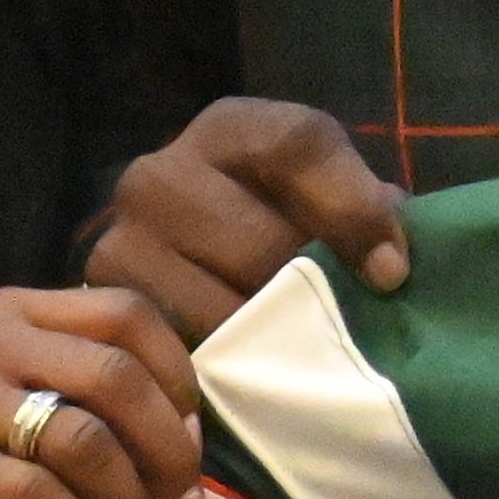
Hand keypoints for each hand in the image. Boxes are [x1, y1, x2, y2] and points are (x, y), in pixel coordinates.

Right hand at [0, 283, 208, 498]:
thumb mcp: (19, 399)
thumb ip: (89, 402)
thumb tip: (185, 450)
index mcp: (21, 311)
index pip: (127, 312)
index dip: (177, 374)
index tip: (195, 439)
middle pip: (117, 376)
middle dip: (169, 450)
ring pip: (83, 439)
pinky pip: (37, 496)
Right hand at [90, 96, 409, 340]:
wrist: (177, 251)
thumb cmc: (271, 219)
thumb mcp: (316, 193)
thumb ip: (360, 208)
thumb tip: (387, 266)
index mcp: (229, 127)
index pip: (297, 145)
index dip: (352, 207)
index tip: (392, 271)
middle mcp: (161, 172)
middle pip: (260, 242)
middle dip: (311, 290)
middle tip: (342, 324)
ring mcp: (123, 237)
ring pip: (222, 308)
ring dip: (271, 339)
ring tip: (301, 351)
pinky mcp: (105, 302)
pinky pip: (181, 348)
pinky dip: (227, 366)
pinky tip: (255, 371)